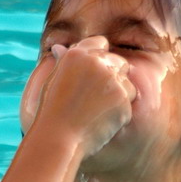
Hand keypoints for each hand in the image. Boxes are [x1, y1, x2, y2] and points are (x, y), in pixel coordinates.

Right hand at [36, 36, 136, 157]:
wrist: (59, 137)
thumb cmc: (51, 111)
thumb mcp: (52, 80)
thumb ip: (63, 62)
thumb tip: (60, 47)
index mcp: (77, 54)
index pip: (100, 43)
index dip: (99, 58)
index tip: (94, 74)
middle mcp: (97, 63)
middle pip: (118, 61)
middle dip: (113, 75)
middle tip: (98, 96)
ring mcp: (113, 80)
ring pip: (128, 82)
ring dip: (120, 93)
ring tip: (98, 110)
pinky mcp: (124, 99)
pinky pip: (129, 102)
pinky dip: (120, 111)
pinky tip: (102, 120)